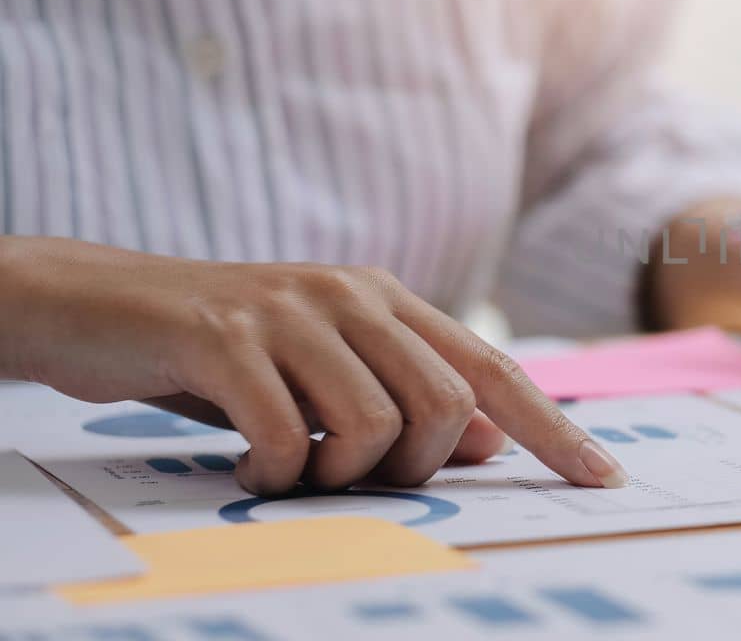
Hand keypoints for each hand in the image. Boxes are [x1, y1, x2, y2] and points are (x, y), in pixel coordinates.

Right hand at [0, 237, 627, 494]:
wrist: (104, 305)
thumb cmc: (229, 354)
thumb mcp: (327, 376)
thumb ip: (405, 400)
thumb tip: (487, 444)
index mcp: (390, 300)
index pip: (494, 370)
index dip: (552, 429)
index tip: (601, 479)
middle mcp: (354, 294)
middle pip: (445, 405)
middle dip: (410, 467)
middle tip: (351, 474)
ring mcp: (292, 310)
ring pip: (376, 422)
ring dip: (337, 474)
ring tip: (291, 467)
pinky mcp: (228, 337)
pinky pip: (288, 433)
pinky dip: (274, 471)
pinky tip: (246, 465)